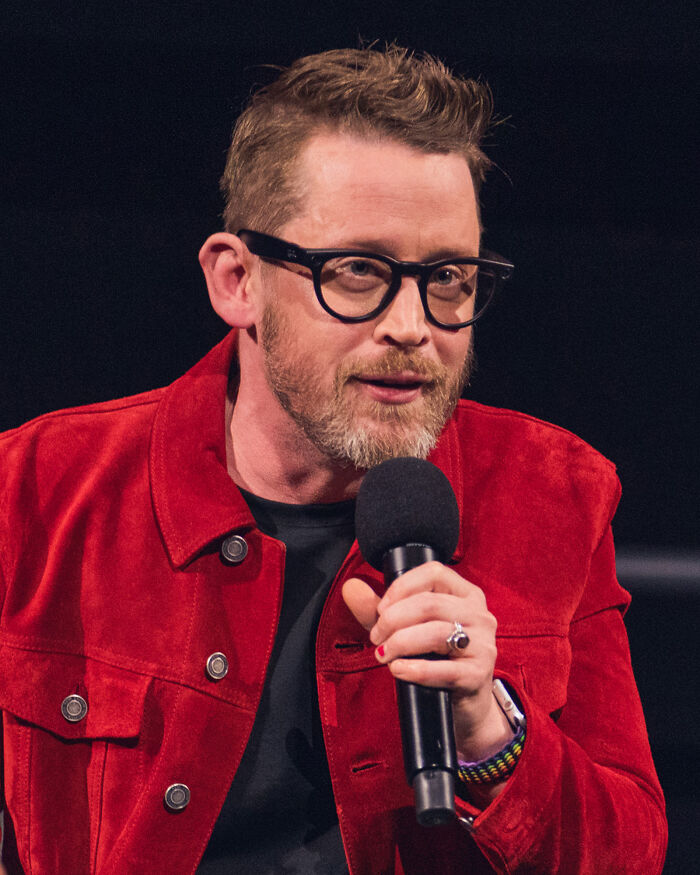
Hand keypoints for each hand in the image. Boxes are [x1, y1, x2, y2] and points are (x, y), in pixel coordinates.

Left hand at [342, 562, 511, 763]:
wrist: (464, 704)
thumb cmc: (436, 659)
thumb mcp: (406, 629)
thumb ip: (377, 609)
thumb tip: (351, 588)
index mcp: (466, 595)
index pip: (434, 573)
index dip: (402, 587)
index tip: (381, 608)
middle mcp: (480, 615)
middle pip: (430, 604)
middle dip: (394, 619)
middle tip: (376, 637)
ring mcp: (483, 644)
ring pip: (436, 633)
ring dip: (400, 643)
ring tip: (384, 654)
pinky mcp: (479, 674)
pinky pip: (444, 669)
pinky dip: (415, 669)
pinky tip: (398, 670)